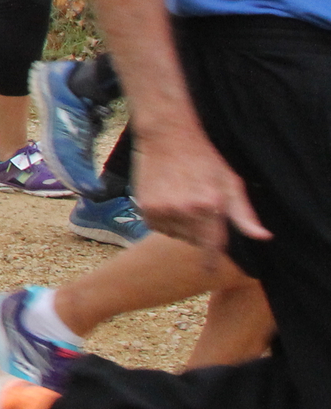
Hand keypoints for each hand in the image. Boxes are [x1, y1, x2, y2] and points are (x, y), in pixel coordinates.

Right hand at [136, 120, 271, 255]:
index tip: (209, 271)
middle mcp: (184, 210)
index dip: (211, 260)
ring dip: (180, 226)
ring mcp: (162, 209)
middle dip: (198, 230)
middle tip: (198, 207)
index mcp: (208, 205)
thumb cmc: (204, 159)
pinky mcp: (145, 207)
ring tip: (181, 201)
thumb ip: (244, 214)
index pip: (212, 245)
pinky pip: (157, 226)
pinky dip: (163, 220)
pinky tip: (167, 200)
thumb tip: (263, 237)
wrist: (166, 137)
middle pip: (193, 240)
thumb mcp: (230, 183)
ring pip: (174, 234)